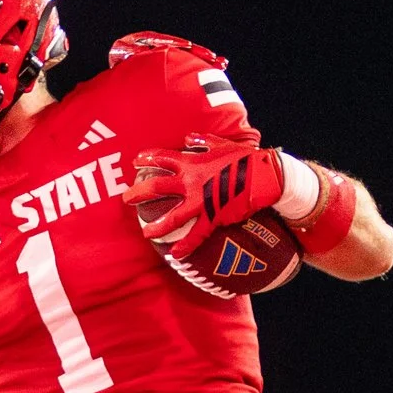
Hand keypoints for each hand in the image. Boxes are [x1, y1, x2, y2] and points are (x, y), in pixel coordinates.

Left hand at [125, 135, 285, 245]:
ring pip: (172, 217)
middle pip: (157, 187)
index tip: (135, 160)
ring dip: (157, 226)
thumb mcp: (223, 144)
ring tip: (145, 233)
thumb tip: (188, 137)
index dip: (148, 158)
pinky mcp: (213, 217)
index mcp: (193, 162)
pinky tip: (174, 255)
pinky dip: (185, 246)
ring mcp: (201, 201)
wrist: (265, 176)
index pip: (164, 158)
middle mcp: (192, 182)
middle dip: (139, 193)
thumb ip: (204, 141)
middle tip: (126, 198)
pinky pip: (195, 235)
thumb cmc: (246, 158)